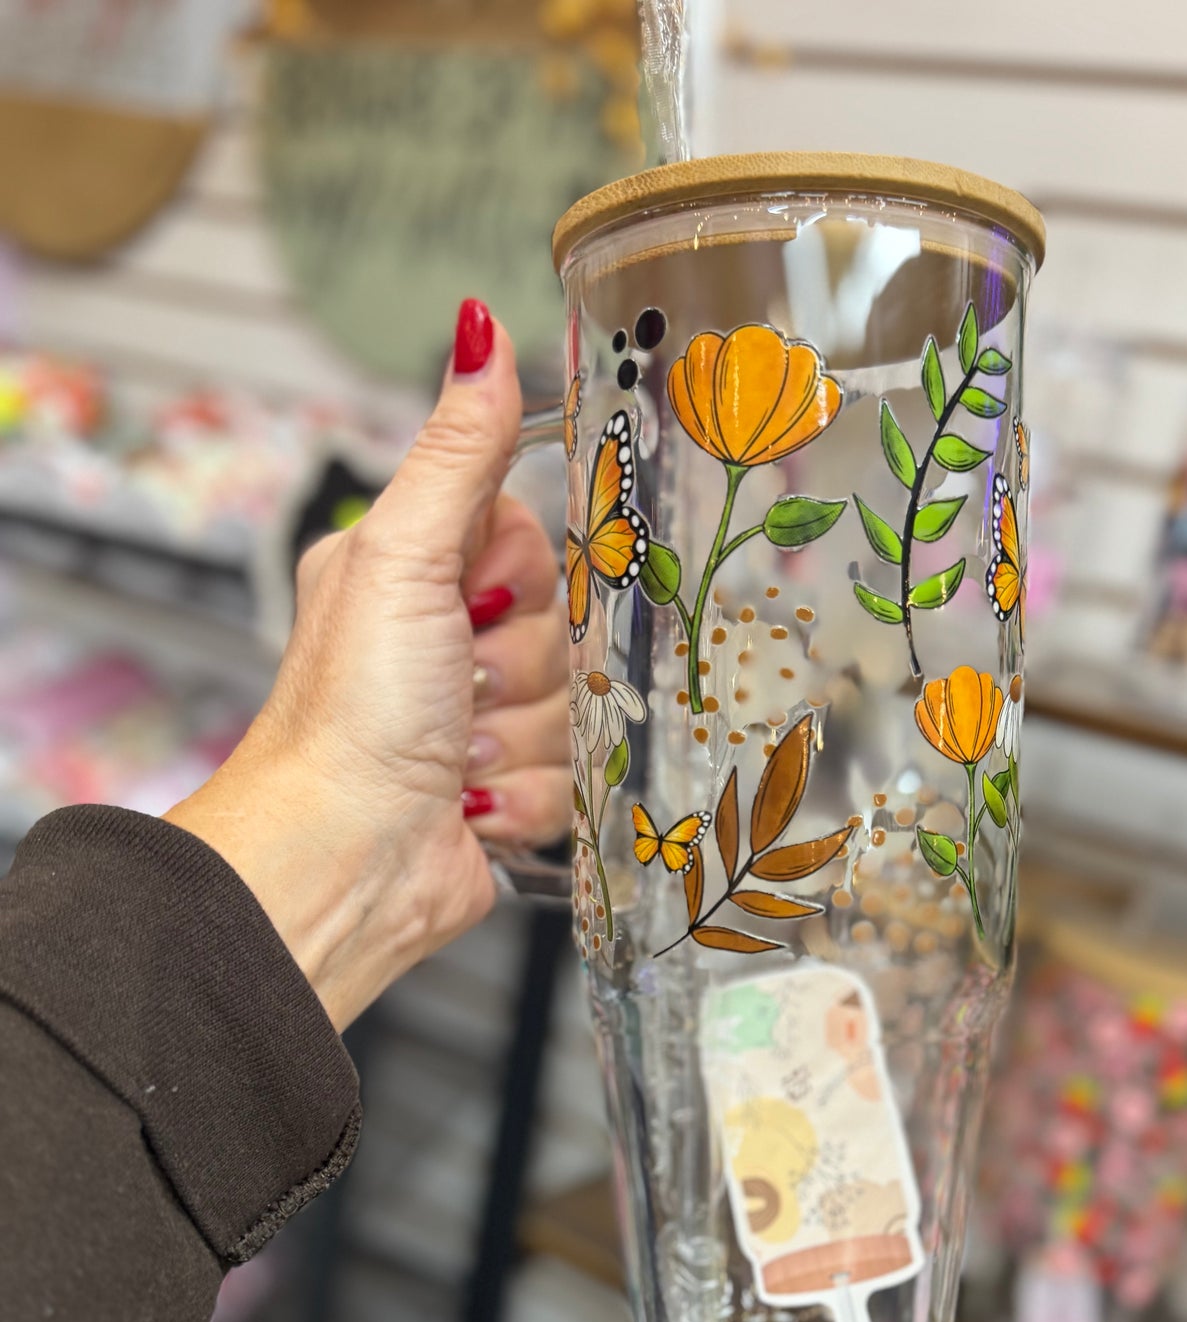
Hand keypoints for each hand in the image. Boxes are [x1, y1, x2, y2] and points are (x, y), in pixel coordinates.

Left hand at [168, 301, 569, 1032]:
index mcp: (413, 570)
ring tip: (453, 753)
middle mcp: (446, 641)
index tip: (475, 599)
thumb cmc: (349, 713)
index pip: (531, 532)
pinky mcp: (507, 791)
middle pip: (566, 621)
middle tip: (458, 685)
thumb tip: (477, 326)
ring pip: (576, 703)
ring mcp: (480, 721)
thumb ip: (456, 451)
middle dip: (522, 664)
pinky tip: (468, 802)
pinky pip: (572, 777)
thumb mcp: (403, 557)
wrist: (341, 861)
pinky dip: (521, 796)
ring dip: (520, 736)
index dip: (518, 570)